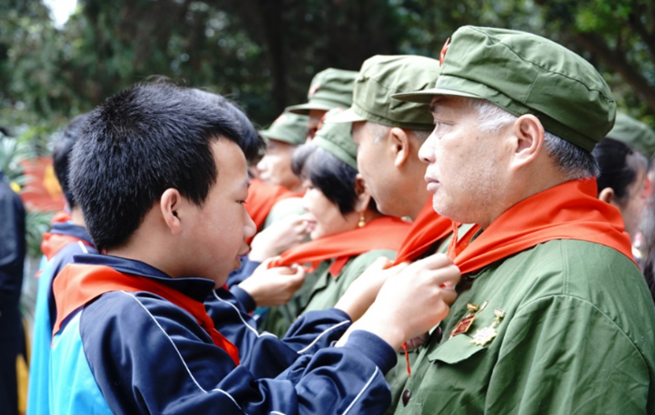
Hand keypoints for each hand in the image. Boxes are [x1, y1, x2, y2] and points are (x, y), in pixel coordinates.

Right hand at [238, 258, 305, 306]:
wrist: (250, 294)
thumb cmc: (259, 280)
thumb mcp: (273, 269)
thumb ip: (287, 268)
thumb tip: (294, 267)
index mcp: (288, 283)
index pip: (302, 276)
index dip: (301, 269)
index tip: (296, 265)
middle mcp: (289, 292)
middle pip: (299, 283)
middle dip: (297, 275)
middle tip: (291, 270)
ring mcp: (286, 299)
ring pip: (294, 289)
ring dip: (291, 282)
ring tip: (282, 277)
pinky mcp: (281, 303)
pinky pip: (288, 294)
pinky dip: (286, 289)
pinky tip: (277, 285)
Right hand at [248, 214, 312, 260]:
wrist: (268, 245)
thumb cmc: (272, 232)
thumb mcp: (280, 222)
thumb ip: (290, 219)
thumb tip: (297, 216)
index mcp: (292, 221)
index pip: (304, 217)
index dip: (302, 218)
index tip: (298, 220)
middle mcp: (296, 229)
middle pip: (307, 225)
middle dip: (304, 224)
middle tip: (298, 226)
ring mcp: (298, 237)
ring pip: (306, 232)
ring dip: (303, 231)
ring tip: (295, 233)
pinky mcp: (297, 244)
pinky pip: (302, 239)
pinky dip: (300, 238)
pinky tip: (292, 239)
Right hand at [338, 254, 459, 349]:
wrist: (387, 324)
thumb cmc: (387, 302)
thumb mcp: (396, 278)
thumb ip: (413, 271)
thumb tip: (425, 268)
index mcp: (417, 269)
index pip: (443, 258)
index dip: (447, 264)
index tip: (446, 270)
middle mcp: (429, 279)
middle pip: (454, 271)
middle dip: (454, 278)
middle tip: (449, 284)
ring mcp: (436, 295)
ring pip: (453, 292)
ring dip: (446, 297)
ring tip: (431, 303)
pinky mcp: (440, 310)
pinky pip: (446, 308)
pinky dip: (439, 312)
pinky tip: (426, 314)